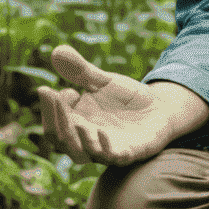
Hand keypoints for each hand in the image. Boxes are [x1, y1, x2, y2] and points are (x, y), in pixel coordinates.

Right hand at [36, 44, 176, 166]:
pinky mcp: (129, 153)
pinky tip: (101, 132)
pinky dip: (105, 148)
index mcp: (77, 125)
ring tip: (74, 120)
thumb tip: (56, 51)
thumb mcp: (103, 81)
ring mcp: (107, 149)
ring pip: (82, 155)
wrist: (161, 108)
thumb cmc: (126, 98)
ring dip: (75, 140)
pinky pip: (114, 158)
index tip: (47, 89)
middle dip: (55, 120)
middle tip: (56, 95)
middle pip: (61, 141)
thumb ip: (81, 71)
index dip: (48, 109)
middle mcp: (87, 141)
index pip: (52, 125)